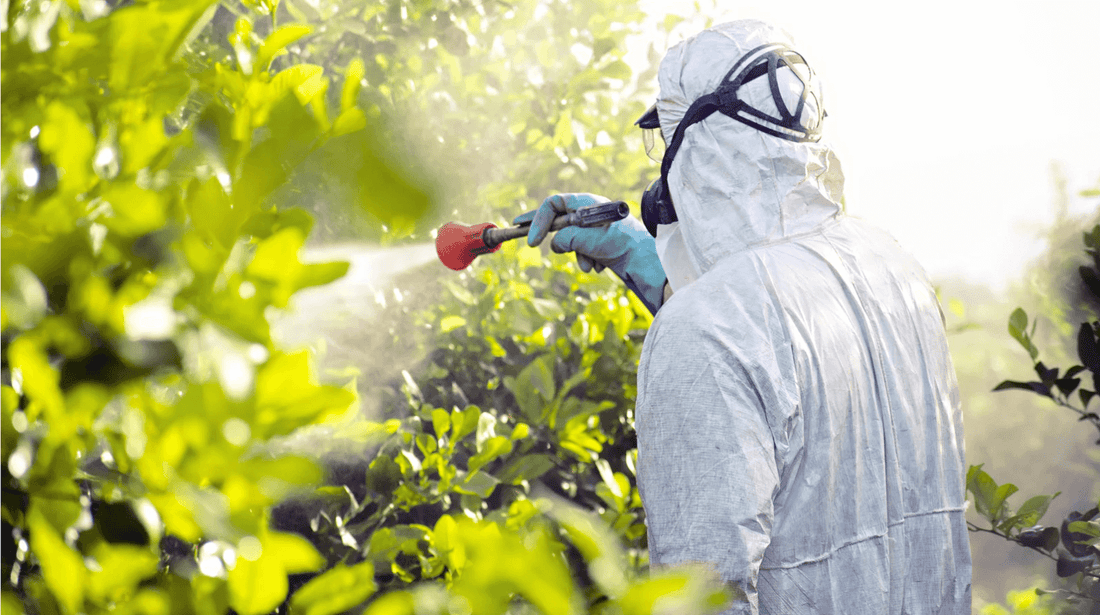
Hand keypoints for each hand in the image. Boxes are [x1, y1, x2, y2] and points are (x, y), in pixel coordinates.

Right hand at [513, 193, 666, 313]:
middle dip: (550, 234)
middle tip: (524, 235)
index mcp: (587, 203)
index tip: (531, 240)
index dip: (538, 220)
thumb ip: (565, 239)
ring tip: (589, 262)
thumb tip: (555, 245)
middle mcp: (590, 213)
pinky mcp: (600, 244)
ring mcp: (595, 229)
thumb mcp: (587, 239)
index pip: (554, 203)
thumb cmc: (621, 243)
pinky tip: (600, 265)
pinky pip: (582, 252)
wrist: (646, 262)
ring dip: (576, 255)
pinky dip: (586, 260)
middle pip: (559, 219)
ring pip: (570, 241)